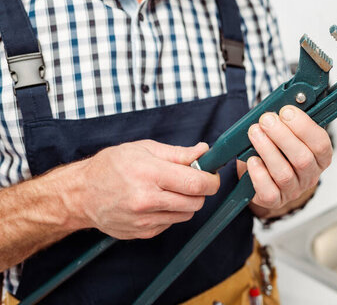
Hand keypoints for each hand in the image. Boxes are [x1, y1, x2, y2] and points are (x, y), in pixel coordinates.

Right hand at [71, 140, 219, 239]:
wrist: (80, 194)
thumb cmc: (110, 166)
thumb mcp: (143, 149)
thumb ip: (177, 153)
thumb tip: (204, 151)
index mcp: (149, 174)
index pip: (196, 183)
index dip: (211, 180)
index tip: (211, 175)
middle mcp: (147, 199)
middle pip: (196, 201)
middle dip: (201, 190)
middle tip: (192, 180)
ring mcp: (145, 219)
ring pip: (187, 214)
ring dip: (186, 202)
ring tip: (170, 189)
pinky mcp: (143, 232)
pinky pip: (172, 223)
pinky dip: (171, 212)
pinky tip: (157, 202)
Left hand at [242, 105, 332, 217]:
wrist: (265, 175)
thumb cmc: (279, 148)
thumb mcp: (289, 130)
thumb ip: (290, 118)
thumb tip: (285, 100)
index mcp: (320, 156)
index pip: (320, 143)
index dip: (304, 126)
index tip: (286, 111)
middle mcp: (310, 175)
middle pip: (302, 158)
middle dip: (282, 136)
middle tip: (266, 119)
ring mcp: (293, 189)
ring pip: (284, 173)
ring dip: (267, 150)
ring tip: (255, 132)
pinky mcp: (275, 200)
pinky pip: (269, 191)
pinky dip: (259, 174)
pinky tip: (251, 159)